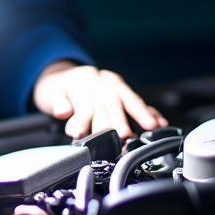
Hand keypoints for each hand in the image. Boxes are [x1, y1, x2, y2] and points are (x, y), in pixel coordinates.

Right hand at [32, 60, 166, 138]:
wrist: (56, 78)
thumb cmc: (88, 92)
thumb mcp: (111, 96)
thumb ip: (133, 109)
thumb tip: (159, 121)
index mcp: (114, 85)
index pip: (131, 99)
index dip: (142, 112)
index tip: (152, 125)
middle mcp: (98, 83)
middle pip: (109, 102)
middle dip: (117, 122)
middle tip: (122, 137)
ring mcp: (76, 84)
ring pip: (84, 103)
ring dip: (85, 120)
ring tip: (87, 135)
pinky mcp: (56, 89)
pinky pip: (59, 98)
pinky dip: (62, 107)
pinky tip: (63, 114)